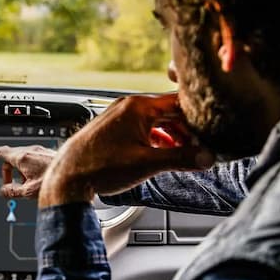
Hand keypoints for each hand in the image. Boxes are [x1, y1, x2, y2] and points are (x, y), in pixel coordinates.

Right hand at [0, 144, 56, 198]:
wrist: (78, 174)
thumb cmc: (56, 181)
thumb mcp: (29, 191)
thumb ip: (12, 191)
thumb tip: (4, 191)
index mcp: (23, 158)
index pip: (2, 152)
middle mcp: (31, 151)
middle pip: (12, 156)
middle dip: (9, 169)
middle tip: (9, 183)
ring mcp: (41, 150)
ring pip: (24, 158)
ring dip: (21, 170)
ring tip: (28, 185)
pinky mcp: (49, 153)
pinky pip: (34, 158)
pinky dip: (31, 167)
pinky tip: (38, 180)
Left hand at [40, 93, 213, 207]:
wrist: (67, 177)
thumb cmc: (100, 167)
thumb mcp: (147, 164)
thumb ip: (181, 159)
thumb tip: (207, 157)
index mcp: (138, 107)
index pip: (179, 103)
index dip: (198, 117)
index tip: (211, 130)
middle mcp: (128, 106)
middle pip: (168, 111)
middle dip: (186, 129)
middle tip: (202, 145)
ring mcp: (118, 116)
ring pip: (155, 120)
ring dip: (171, 135)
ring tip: (184, 153)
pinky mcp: (112, 128)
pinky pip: (141, 128)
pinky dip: (155, 139)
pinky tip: (161, 153)